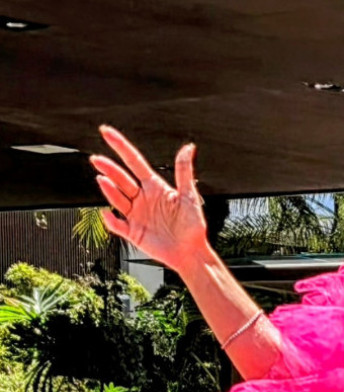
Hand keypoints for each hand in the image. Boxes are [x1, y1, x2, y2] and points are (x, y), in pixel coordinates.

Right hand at [89, 126, 207, 271]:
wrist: (191, 254)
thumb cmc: (193, 226)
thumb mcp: (189, 196)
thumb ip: (184, 172)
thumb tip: (188, 148)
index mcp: (154, 186)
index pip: (133, 161)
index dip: (120, 146)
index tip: (106, 132)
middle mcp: (143, 198)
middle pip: (121, 178)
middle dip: (108, 168)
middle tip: (96, 159)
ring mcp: (137, 215)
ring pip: (117, 198)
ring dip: (109, 189)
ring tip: (102, 179)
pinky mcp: (134, 233)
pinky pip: (118, 225)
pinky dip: (111, 220)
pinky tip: (107, 214)